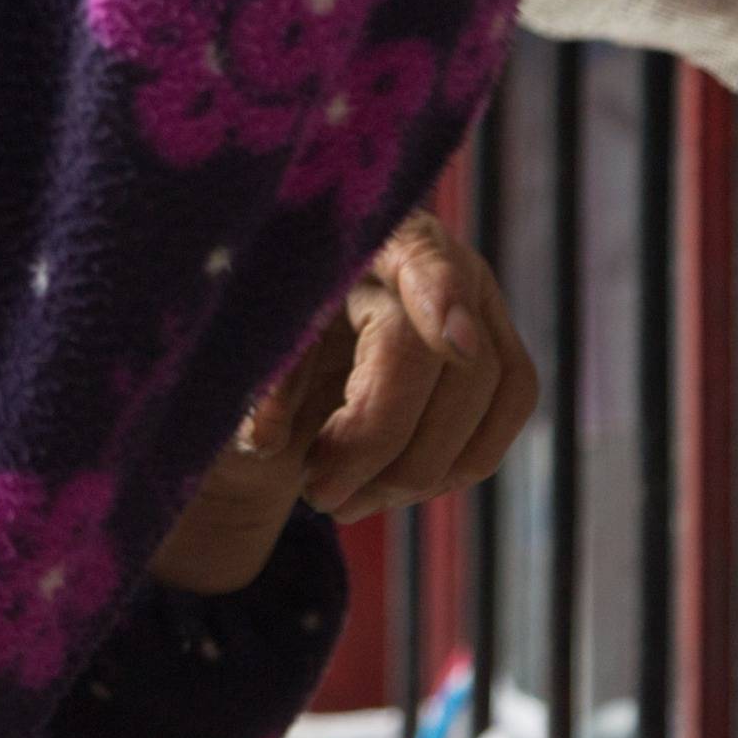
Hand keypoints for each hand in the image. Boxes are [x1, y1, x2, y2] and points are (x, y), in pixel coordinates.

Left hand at [146, 212, 544, 593]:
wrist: (267, 391)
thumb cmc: (244, 365)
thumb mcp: (229, 366)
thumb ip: (247, 385)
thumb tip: (263, 434)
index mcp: (353, 237)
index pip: (414, 257)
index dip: (439, 294)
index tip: (451, 342)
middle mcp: (425, 255)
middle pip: (442, 354)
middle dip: (382, 440)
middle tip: (318, 494)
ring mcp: (469, 299)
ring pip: (486, 392)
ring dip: (419, 468)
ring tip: (343, 500)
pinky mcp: (493, 346)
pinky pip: (508, 408)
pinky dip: (458, 465)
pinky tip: (393, 490)